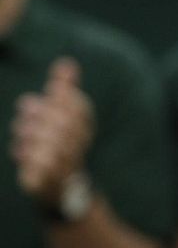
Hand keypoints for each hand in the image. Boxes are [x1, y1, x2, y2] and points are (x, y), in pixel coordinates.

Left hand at [10, 58, 94, 203]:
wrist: (60, 185)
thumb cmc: (58, 142)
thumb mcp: (60, 113)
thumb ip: (64, 89)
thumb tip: (66, 62)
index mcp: (84, 126)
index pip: (74, 104)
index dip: (58, 97)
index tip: (50, 96)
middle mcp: (78, 145)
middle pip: (57, 121)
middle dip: (36, 114)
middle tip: (25, 111)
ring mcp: (64, 164)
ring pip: (42, 141)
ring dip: (27, 134)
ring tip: (23, 134)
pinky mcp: (46, 181)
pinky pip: (33, 163)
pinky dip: (24, 154)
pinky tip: (22, 152)